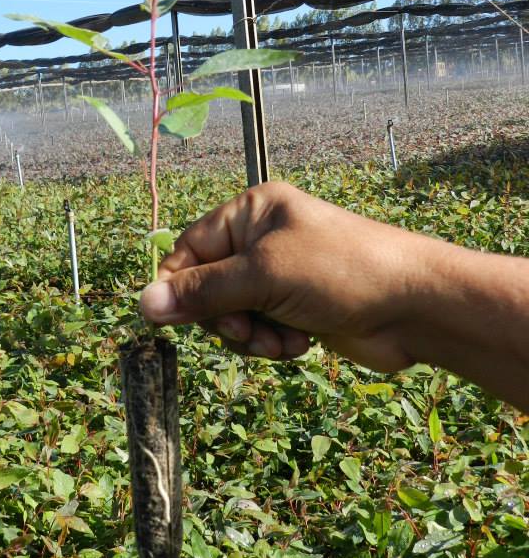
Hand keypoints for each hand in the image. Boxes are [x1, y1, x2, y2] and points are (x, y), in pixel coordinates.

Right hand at [140, 181, 425, 371]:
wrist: (414, 305)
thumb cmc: (340, 271)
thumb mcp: (264, 275)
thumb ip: (202, 292)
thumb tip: (142, 303)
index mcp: (250, 213)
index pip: (189, 250)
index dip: (177, 286)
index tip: (169, 321)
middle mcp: (261, 241)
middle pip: (207, 288)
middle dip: (224, 318)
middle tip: (247, 329)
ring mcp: (279, 276)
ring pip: (231, 316)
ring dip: (250, 336)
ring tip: (281, 340)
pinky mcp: (295, 309)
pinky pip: (259, 332)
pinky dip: (272, 343)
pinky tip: (300, 344)